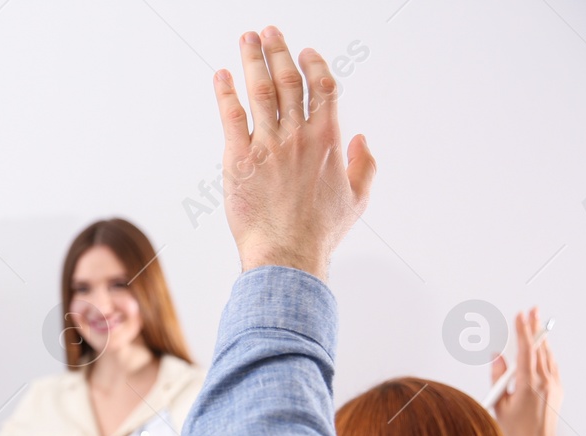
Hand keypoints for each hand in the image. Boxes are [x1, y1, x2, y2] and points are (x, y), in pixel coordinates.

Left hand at [214, 27, 376, 279]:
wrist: (287, 253)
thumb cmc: (319, 232)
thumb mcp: (357, 198)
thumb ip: (364, 165)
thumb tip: (363, 140)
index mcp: (328, 139)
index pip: (322, 87)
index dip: (313, 65)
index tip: (305, 52)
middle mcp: (298, 135)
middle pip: (288, 81)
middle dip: (279, 51)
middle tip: (269, 32)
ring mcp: (268, 145)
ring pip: (260, 91)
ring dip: (252, 61)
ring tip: (247, 40)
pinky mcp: (238, 159)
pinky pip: (231, 116)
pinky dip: (225, 93)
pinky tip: (221, 76)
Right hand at [491, 307, 561, 435]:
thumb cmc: (516, 429)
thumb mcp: (500, 403)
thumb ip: (499, 378)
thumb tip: (497, 357)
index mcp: (528, 384)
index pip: (525, 350)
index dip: (522, 331)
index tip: (520, 315)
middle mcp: (544, 381)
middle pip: (539, 347)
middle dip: (534, 327)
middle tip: (533, 309)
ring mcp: (554, 384)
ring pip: (547, 354)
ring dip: (540, 338)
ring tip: (536, 323)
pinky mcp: (558, 388)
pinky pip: (552, 365)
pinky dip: (546, 353)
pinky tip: (542, 347)